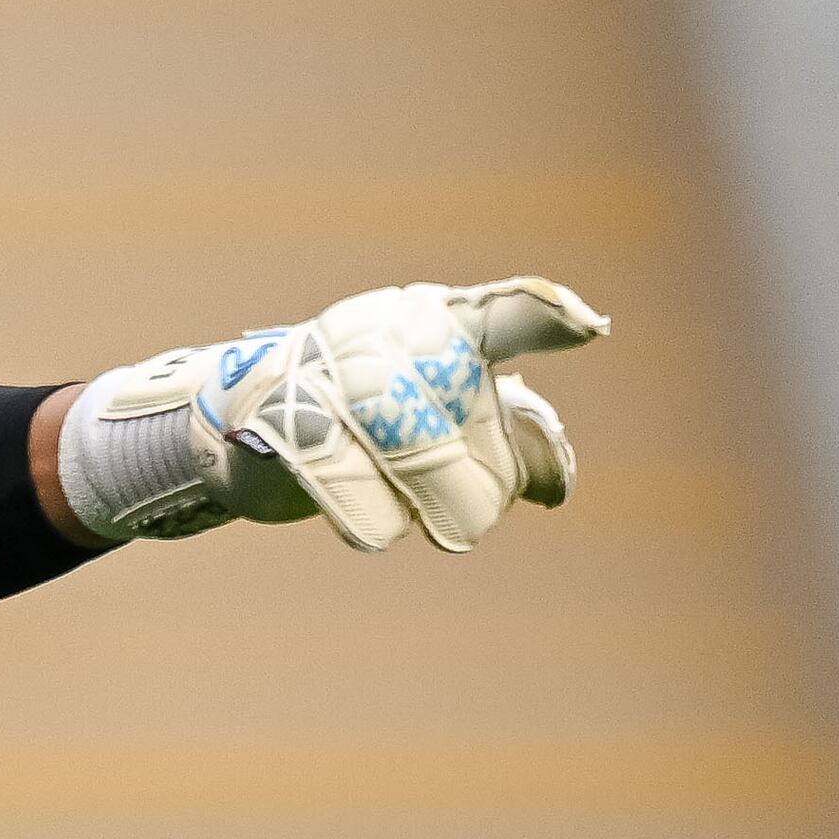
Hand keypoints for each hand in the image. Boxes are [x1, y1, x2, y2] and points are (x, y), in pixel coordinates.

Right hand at [57, 276, 605, 551]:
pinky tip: (367, 517)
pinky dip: (371, 521)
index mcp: (440, 322)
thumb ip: (516, 445)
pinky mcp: (286, 422)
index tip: (590, 326)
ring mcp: (332, 372)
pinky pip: (359, 500)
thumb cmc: (371, 418)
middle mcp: (387, 333)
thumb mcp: (452, 422)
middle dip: (474, 496)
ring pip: (419, 469)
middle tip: (461, 512)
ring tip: (409, 514)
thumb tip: (557, 485)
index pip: (501, 318)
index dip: (542, 317)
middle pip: (467, 436)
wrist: (248, 426)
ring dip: (427, 512)